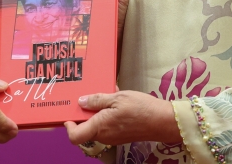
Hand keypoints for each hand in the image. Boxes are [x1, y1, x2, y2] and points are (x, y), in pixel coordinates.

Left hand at [64, 91, 180, 146]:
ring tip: (102, 93)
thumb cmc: (141, 108)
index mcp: (100, 126)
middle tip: (85, 95)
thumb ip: (97, 100)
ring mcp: (113, 137)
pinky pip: (108, 125)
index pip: (75, 136)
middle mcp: (104, 135)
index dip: (68, 127)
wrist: (163, 121)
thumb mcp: (117, 97)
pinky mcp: (121, 134)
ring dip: (97, 111)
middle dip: (84, 113)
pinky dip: (107, 113)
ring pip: (97, 125)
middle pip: (85, 128)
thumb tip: (81, 101)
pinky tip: (114, 99)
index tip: (68, 114)